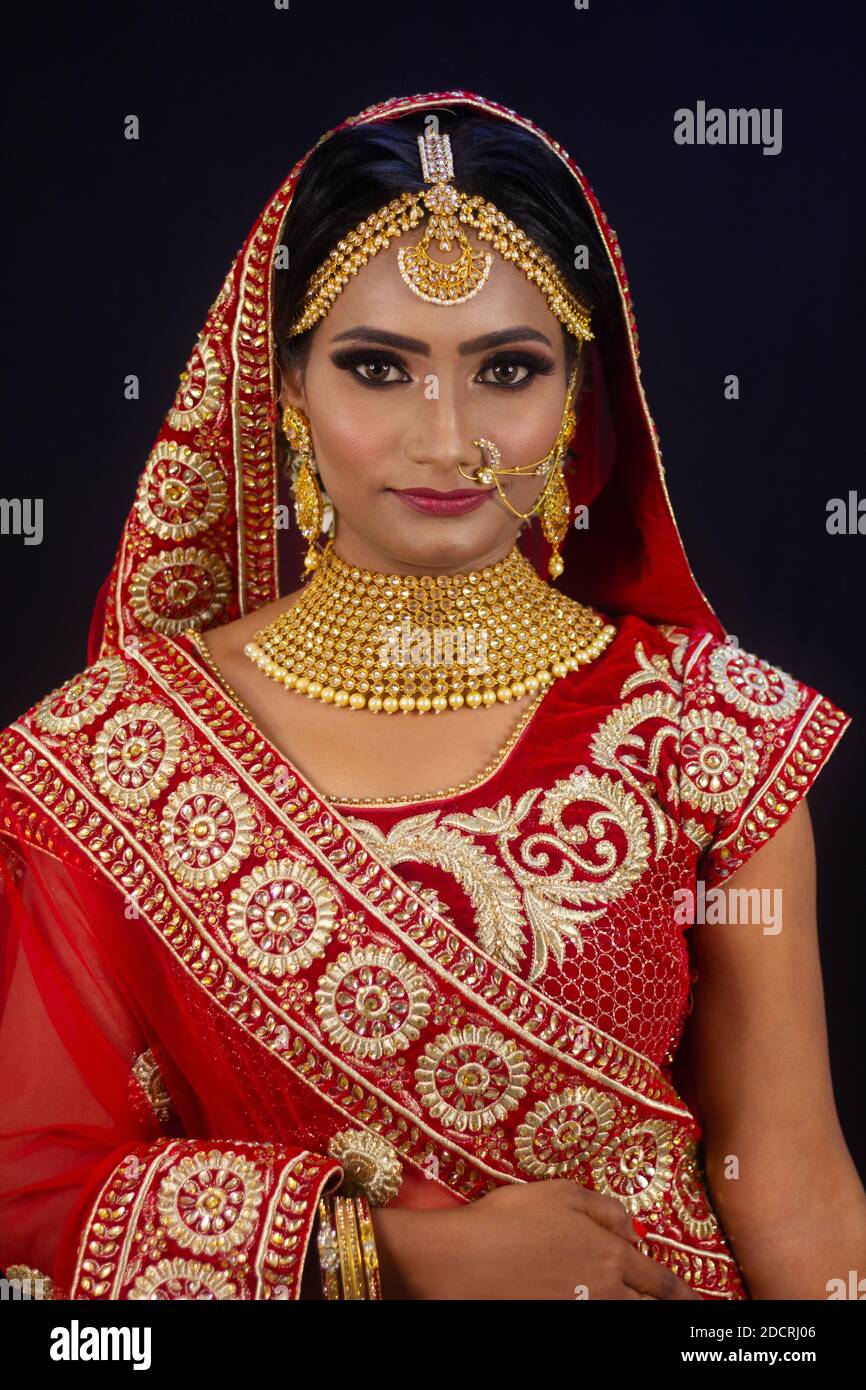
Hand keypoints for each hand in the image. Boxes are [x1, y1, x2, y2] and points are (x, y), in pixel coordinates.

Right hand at [371, 1179, 702, 1299]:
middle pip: (646, 1307)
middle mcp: (604, 1290)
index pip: (661, 1282)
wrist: (459, 1262)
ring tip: (632, 1305)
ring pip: (621, 1317)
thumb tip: (633, 1227)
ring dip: (631, 1309)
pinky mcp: (557, 1324)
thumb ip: (602, 1208)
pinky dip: (600, 1315)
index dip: (682, 1294)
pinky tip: (588, 1304)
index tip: (695, 1303)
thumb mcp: (557, 1194)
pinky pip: (591, 1325)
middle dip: (661, 1306)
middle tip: (676, 1309)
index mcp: (609, 1253)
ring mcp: (581, 1314)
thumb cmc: (504, 1219)